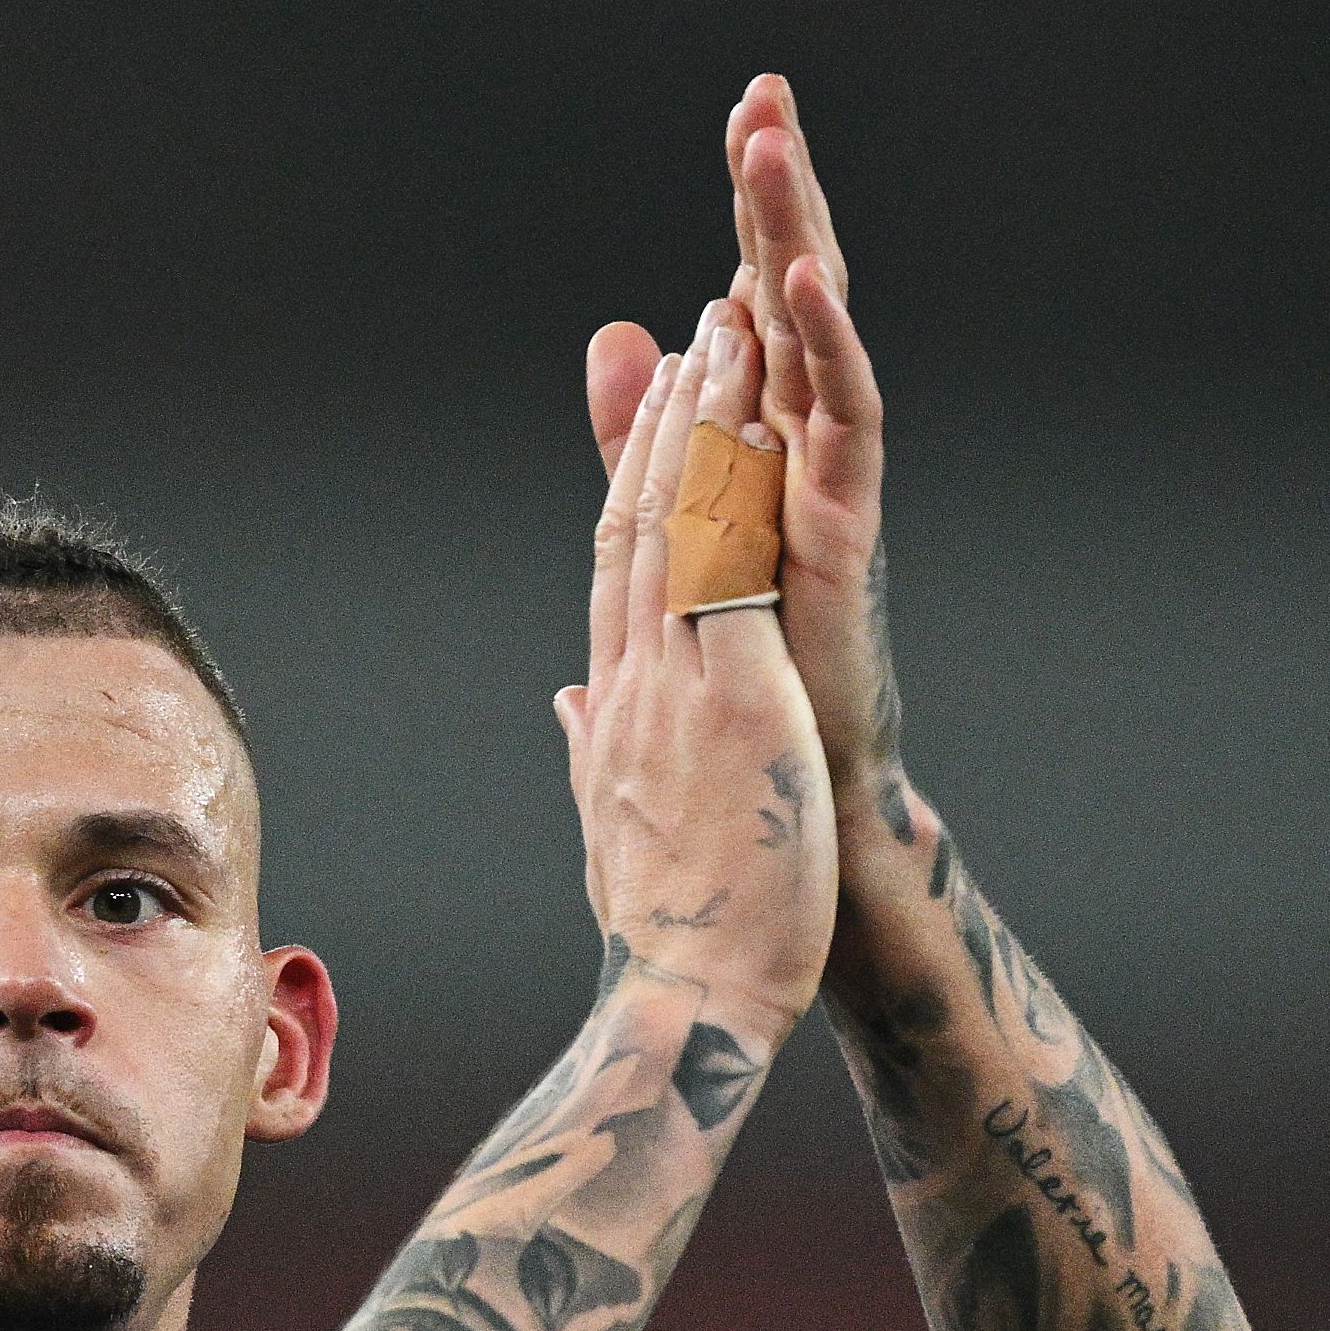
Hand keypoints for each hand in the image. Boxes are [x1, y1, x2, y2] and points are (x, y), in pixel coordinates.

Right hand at [555, 310, 836, 1043]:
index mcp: (611, 718)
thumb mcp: (615, 831)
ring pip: (679, 524)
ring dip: (704, 421)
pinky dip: (740, 482)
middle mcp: (633, 686)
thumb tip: (566, 707)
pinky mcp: (736, 698)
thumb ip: (590, 755)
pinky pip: (731, 567)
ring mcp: (679, 686)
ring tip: (728, 333)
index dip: (632, 484)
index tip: (657, 417)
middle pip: (636, 527)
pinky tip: (763, 418)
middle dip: (665, 423)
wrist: (682, 997)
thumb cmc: (667, 937)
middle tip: (695, 334)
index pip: (614, 578)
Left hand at [585, 75, 904, 838]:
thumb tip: (617, 380)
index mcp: (759, 462)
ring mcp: (828, 492)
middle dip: (773, 200)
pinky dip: (821, 350)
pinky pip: (843, 424)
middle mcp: (801, 463)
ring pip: (817, 340)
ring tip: (773, 146)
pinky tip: (795, 283)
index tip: (739, 124)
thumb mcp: (678, 564)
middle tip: (763, 95)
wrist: (804, 813)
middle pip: (786, 304)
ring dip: (795, 241)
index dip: (741, 225)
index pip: (747, 323)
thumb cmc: (756, 707)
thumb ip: (647, 465)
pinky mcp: (845, 535)